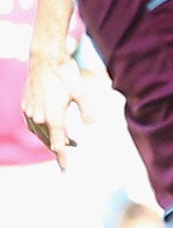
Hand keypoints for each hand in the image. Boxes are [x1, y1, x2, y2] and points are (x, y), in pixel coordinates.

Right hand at [21, 50, 86, 169]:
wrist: (45, 57)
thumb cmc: (66, 74)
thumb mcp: (83, 93)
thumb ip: (88, 113)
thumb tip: (92, 128)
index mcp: (53, 117)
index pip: (58, 145)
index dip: (63, 159)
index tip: (66, 170)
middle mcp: (38, 117)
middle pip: (49, 142)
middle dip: (61, 148)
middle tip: (75, 149)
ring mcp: (30, 111)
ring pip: (39, 134)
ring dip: (52, 139)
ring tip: (67, 140)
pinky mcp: (26, 104)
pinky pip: (32, 124)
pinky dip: (41, 130)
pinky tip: (50, 128)